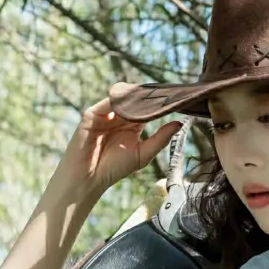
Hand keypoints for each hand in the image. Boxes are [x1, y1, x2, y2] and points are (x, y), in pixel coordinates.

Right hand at [58, 83, 181, 194]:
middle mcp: (120, 117)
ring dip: (135, 96)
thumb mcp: (142, 154)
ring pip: (123, 100)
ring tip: (150, 94)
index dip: (160, 104)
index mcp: (134, 125)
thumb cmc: (115, 168)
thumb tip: (179, 124)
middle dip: (149, 96)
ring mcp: (106, 114)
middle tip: (165, 91)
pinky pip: (107, 103)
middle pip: (136, 101)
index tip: (177, 98)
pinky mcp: (93, 115)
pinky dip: (118, 100)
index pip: (149, 109)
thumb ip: (160, 139)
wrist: (88, 178)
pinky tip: (130, 101)